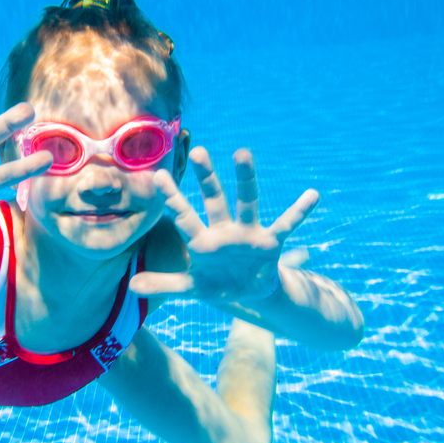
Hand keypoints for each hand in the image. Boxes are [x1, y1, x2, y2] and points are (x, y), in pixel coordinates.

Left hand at [130, 147, 318, 303]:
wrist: (249, 291)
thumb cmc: (217, 282)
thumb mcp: (193, 287)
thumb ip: (165, 284)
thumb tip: (131, 286)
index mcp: (202, 241)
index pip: (183, 216)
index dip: (172, 198)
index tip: (159, 175)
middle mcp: (224, 229)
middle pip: (213, 200)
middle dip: (206, 178)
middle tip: (196, 151)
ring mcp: (248, 232)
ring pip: (247, 202)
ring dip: (245, 179)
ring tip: (242, 152)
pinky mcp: (270, 241)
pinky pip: (287, 224)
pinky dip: (300, 211)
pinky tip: (312, 195)